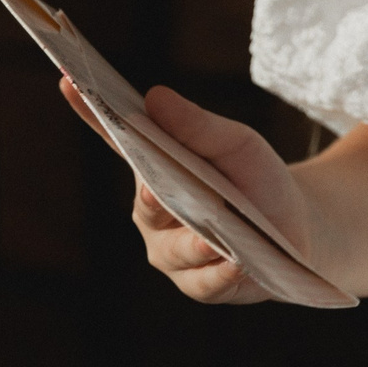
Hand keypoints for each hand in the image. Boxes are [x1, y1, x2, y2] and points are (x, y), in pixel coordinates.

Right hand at [59, 78, 315, 304]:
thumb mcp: (237, 144)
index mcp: (155, 169)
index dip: (91, 113)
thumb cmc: (256, 178)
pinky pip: (203, 282)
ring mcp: (172, 253)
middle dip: (151, 198)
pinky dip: (220, 273)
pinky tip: (236, 265)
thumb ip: (198, 126)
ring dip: (194, 244)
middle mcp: (153, 215)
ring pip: (175, 249)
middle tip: (153, 190)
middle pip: (147, 205)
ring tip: (215, 240)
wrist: (297, 225)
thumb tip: (154, 96)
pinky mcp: (199, 285)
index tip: (69, 81)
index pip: (118, 141)